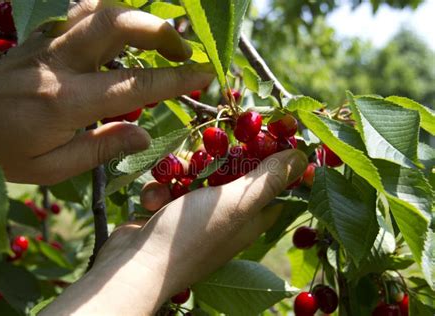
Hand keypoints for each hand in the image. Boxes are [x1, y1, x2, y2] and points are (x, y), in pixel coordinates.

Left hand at [0, 0, 213, 184]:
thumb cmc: (1, 152)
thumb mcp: (51, 167)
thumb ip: (101, 148)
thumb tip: (144, 137)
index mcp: (65, 102)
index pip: (134, 84)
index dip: (176, 79)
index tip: (205, 76)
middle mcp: (59, 62)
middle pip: (116, 24)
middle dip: (160, 33)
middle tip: (184, 53)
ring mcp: (46, 43)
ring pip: (99, 9)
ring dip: (138, 18)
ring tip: (160, 40)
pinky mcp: (39, 35)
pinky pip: (81, 12)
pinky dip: (111, 15)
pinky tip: (124, 31)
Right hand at [41, 149, 306, 314]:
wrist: (135, 266)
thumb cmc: (192, 235)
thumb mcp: (236, 202)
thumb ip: (268, 179)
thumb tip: (304, 157)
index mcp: (250, 219)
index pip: (276, 187)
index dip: (277, 160)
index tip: (269, 133)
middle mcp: (226, 218)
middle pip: (234, 175)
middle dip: (221, 158)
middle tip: (214, 141)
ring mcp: (195, 216)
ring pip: (197, 176)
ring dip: (183, 173)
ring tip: (175, 176)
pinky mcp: (168, 213)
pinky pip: (170, 188)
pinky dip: (161, 190)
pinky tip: (152, 201)